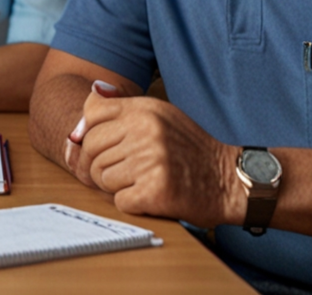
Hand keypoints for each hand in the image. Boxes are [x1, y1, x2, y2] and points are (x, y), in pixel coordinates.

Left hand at [72, 85, 240, 227]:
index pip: (91, 115)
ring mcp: (150, 161)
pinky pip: (119, 200)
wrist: (229, 180)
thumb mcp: (160, 116)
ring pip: (101, 177)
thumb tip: (82, 114)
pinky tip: (150, 195)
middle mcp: (146, 131)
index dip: (91, 134)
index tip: (104, 146)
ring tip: (142, 181)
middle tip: (127, 170)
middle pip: (91, 149)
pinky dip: (132, 203)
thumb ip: (121, 110)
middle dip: (102, 164)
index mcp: (145, 109)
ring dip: (117, 185)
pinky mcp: (155, 192)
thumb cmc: (190, 149)